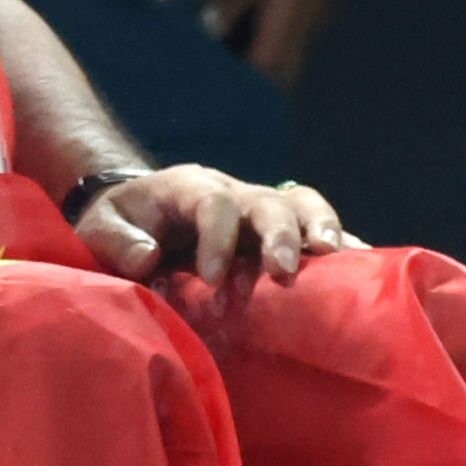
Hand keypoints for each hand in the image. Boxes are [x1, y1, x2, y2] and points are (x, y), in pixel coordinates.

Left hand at [73, 165, 369, 285]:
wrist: (142, 213)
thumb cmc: (121, 226)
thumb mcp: (99, 228)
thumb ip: (115, 240)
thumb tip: (147, 257)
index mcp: (190, 188)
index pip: (214, 203)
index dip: (216, 237)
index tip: (210, 278)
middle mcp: (236, 192)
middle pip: (270, 202)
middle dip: (280, 235)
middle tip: (283, 271)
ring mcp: (264, 210)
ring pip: (305, 206)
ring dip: (324, 231)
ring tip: (336, 259)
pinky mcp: (284, 232)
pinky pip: (322, 231)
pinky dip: (345, 248)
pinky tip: (366, 269)